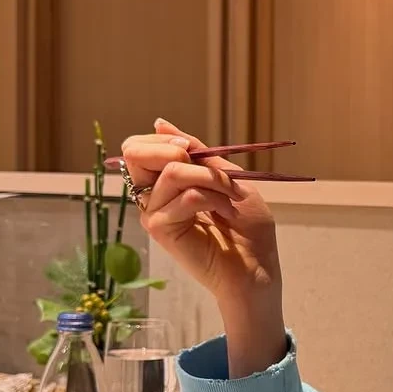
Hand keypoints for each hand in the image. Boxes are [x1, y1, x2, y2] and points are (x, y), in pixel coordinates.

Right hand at [121, 119, 286, 374]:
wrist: (258, 270)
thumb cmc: (248, 230)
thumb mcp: (228, 178)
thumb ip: (198, 153)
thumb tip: (159, 122)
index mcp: (165, 184)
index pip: (140, 148)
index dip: (164, 138)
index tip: (191, 146)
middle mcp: (153, 198)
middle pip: (134, 153)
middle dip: (173, 149)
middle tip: (208, 168)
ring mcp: (154, 214)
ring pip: (172, 172)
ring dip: (212, 179)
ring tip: (231, 197)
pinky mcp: (161, 230)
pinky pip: (185, 196)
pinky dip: (214, 197)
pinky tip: (228, 214)